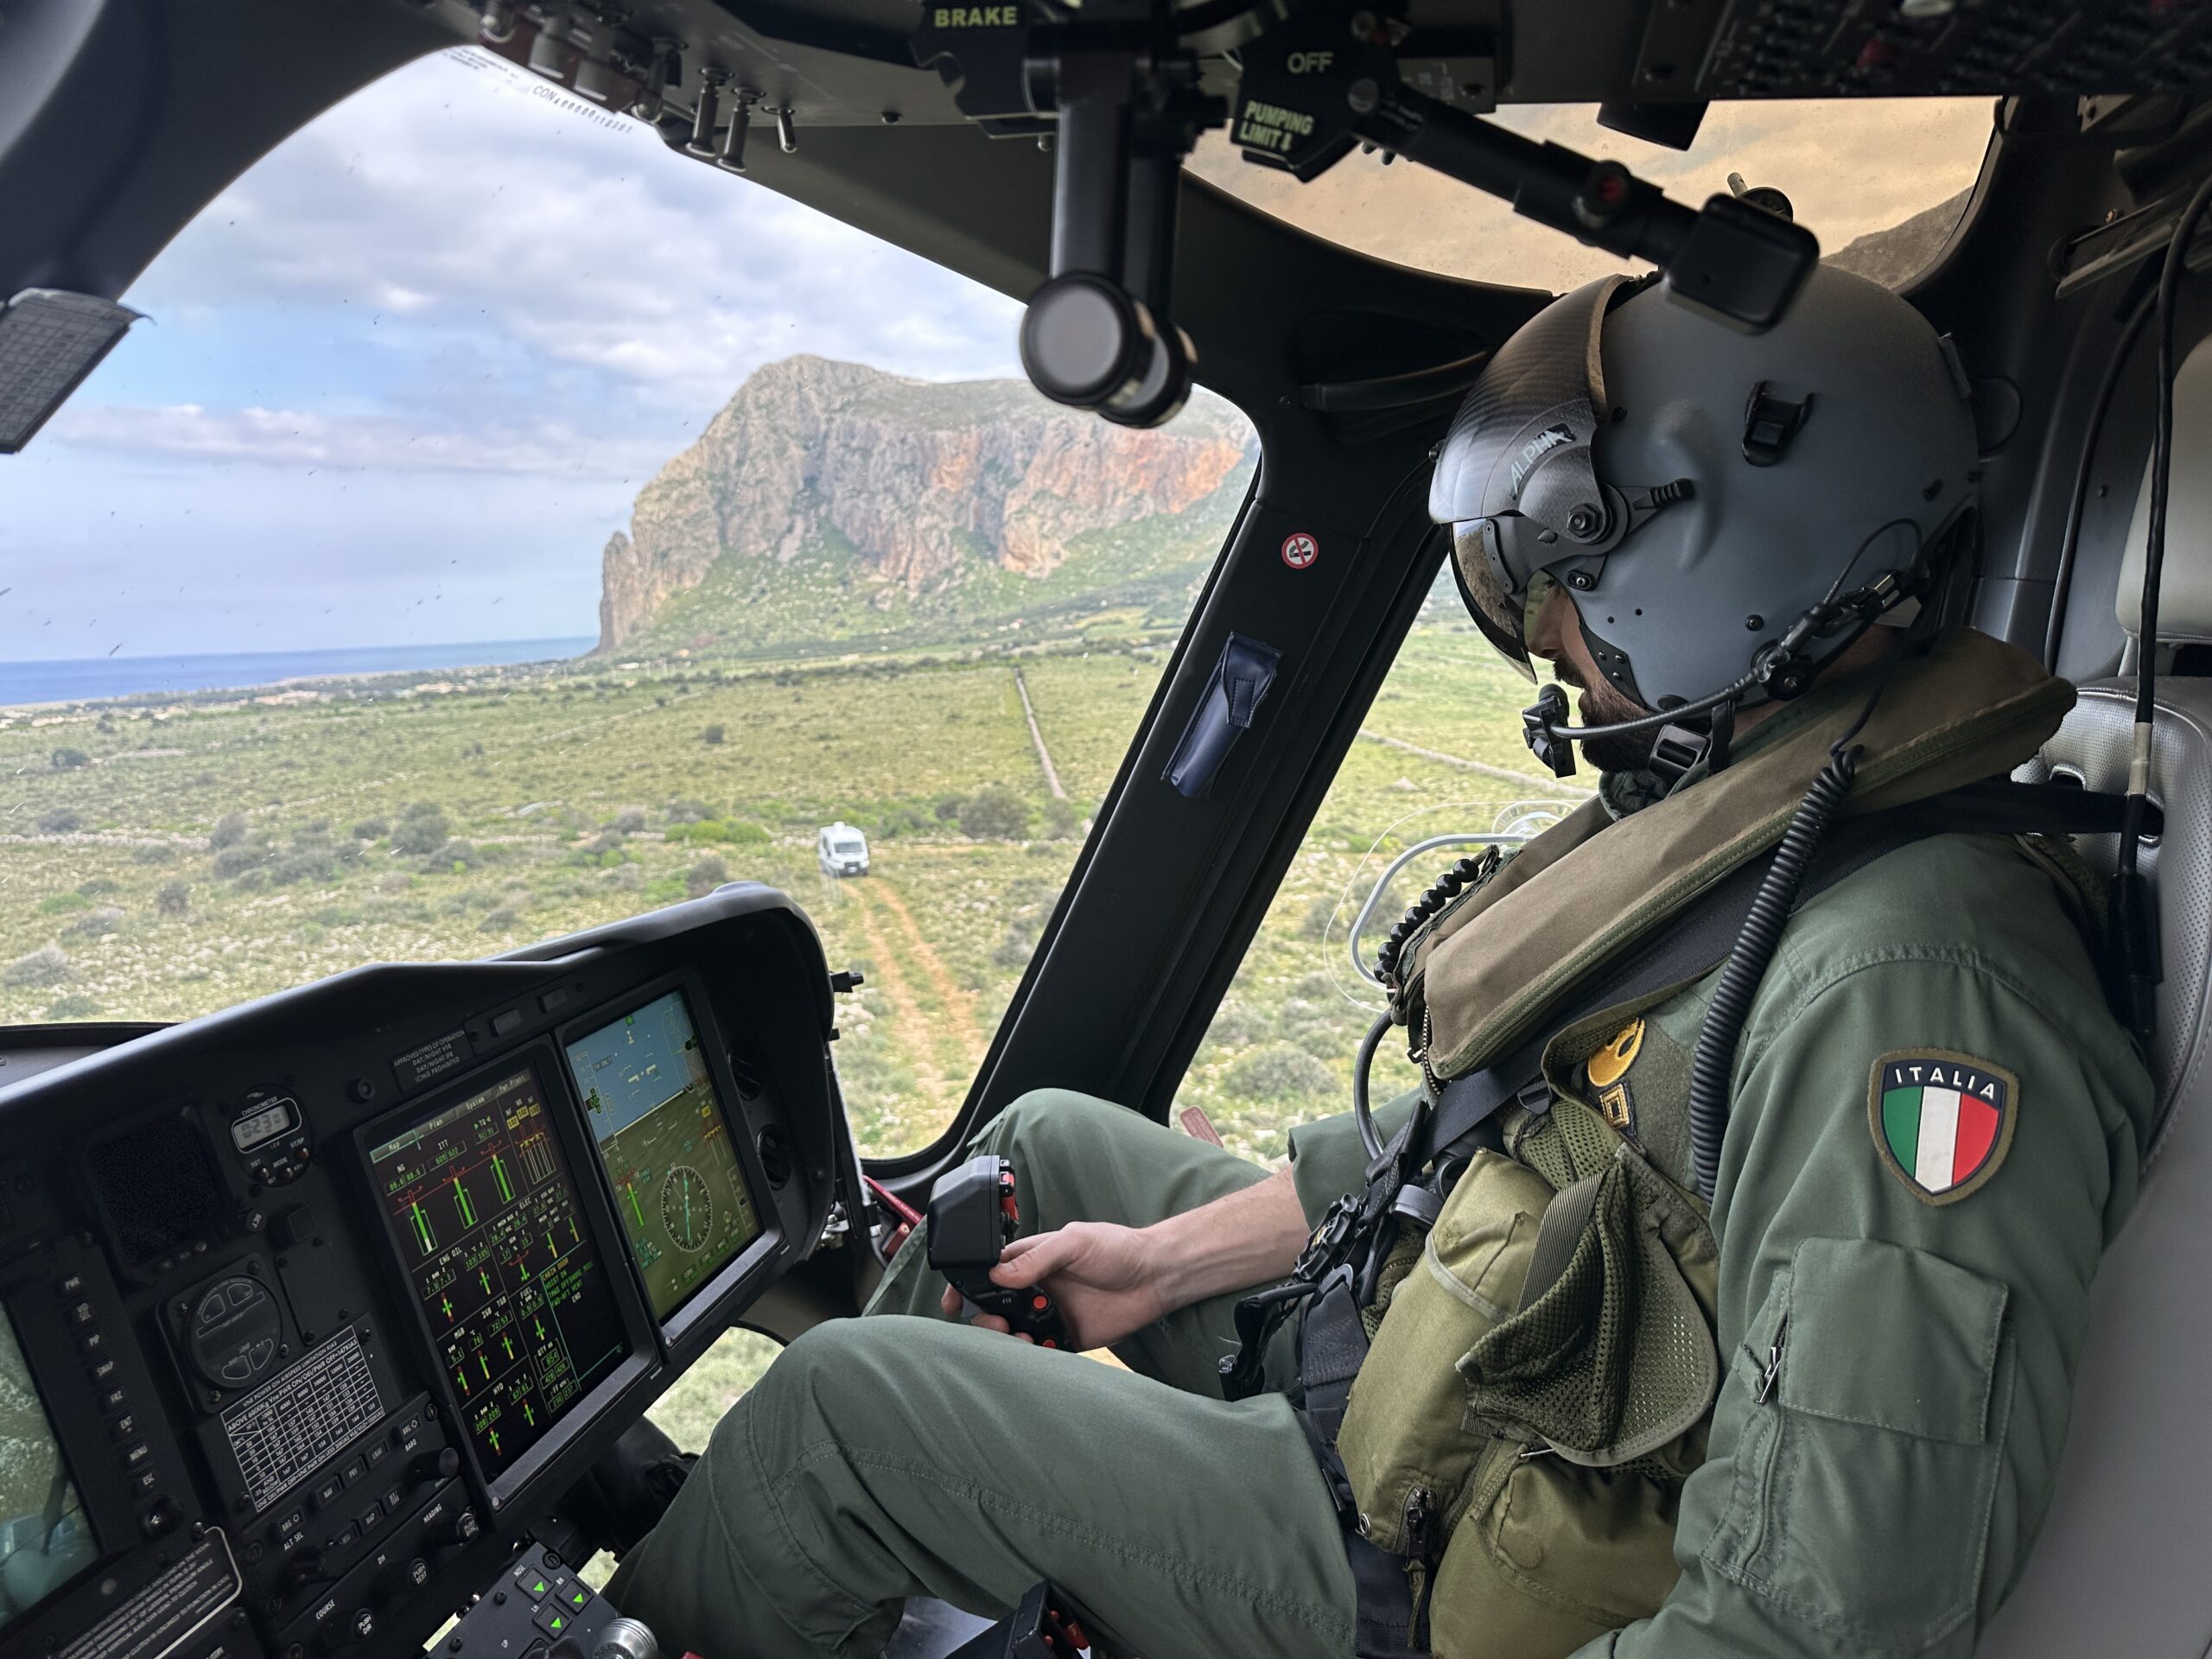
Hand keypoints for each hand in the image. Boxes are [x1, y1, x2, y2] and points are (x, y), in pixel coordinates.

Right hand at [938, 1221, 1168, 1350]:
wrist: (1155, 1277)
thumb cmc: (1118, 1248)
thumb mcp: (1074, 1241)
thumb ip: (1037, 1258)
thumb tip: (998, 1275)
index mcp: (1031, 1260)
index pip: (987, 1272)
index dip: (966, 1287)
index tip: (953, 1302)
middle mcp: (1035, 1288)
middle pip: (993, 1308)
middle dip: (984, 1320)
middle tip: (997, 1326)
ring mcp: (1048, 1315)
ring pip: (1012, 1334)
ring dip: (1007, 1341)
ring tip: (1022, 1340)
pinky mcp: (1066, 1339)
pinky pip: (1039, 1353)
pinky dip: (1032, 1356)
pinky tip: (1040, 1349)